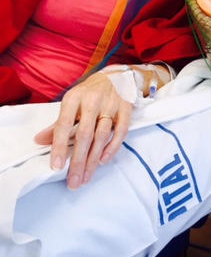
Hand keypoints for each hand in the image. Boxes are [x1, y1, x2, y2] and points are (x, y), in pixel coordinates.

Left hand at [34, 72, 132, 189]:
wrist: (116, 75)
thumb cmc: (89, 93)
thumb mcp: (71, 103)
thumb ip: (57, 124)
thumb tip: (39, 141)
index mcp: (74, 97)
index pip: (64, 124)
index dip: (59, 146)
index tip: (56, 167)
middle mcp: (92, 99)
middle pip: (84, 134)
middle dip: (78, 160)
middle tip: (73, 181)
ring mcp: (111, 103)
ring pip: (102, 135)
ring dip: (93, 159)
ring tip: (85, 177)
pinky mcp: (126, 107)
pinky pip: (121, 131)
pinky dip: (112, 147)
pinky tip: (103, 161)